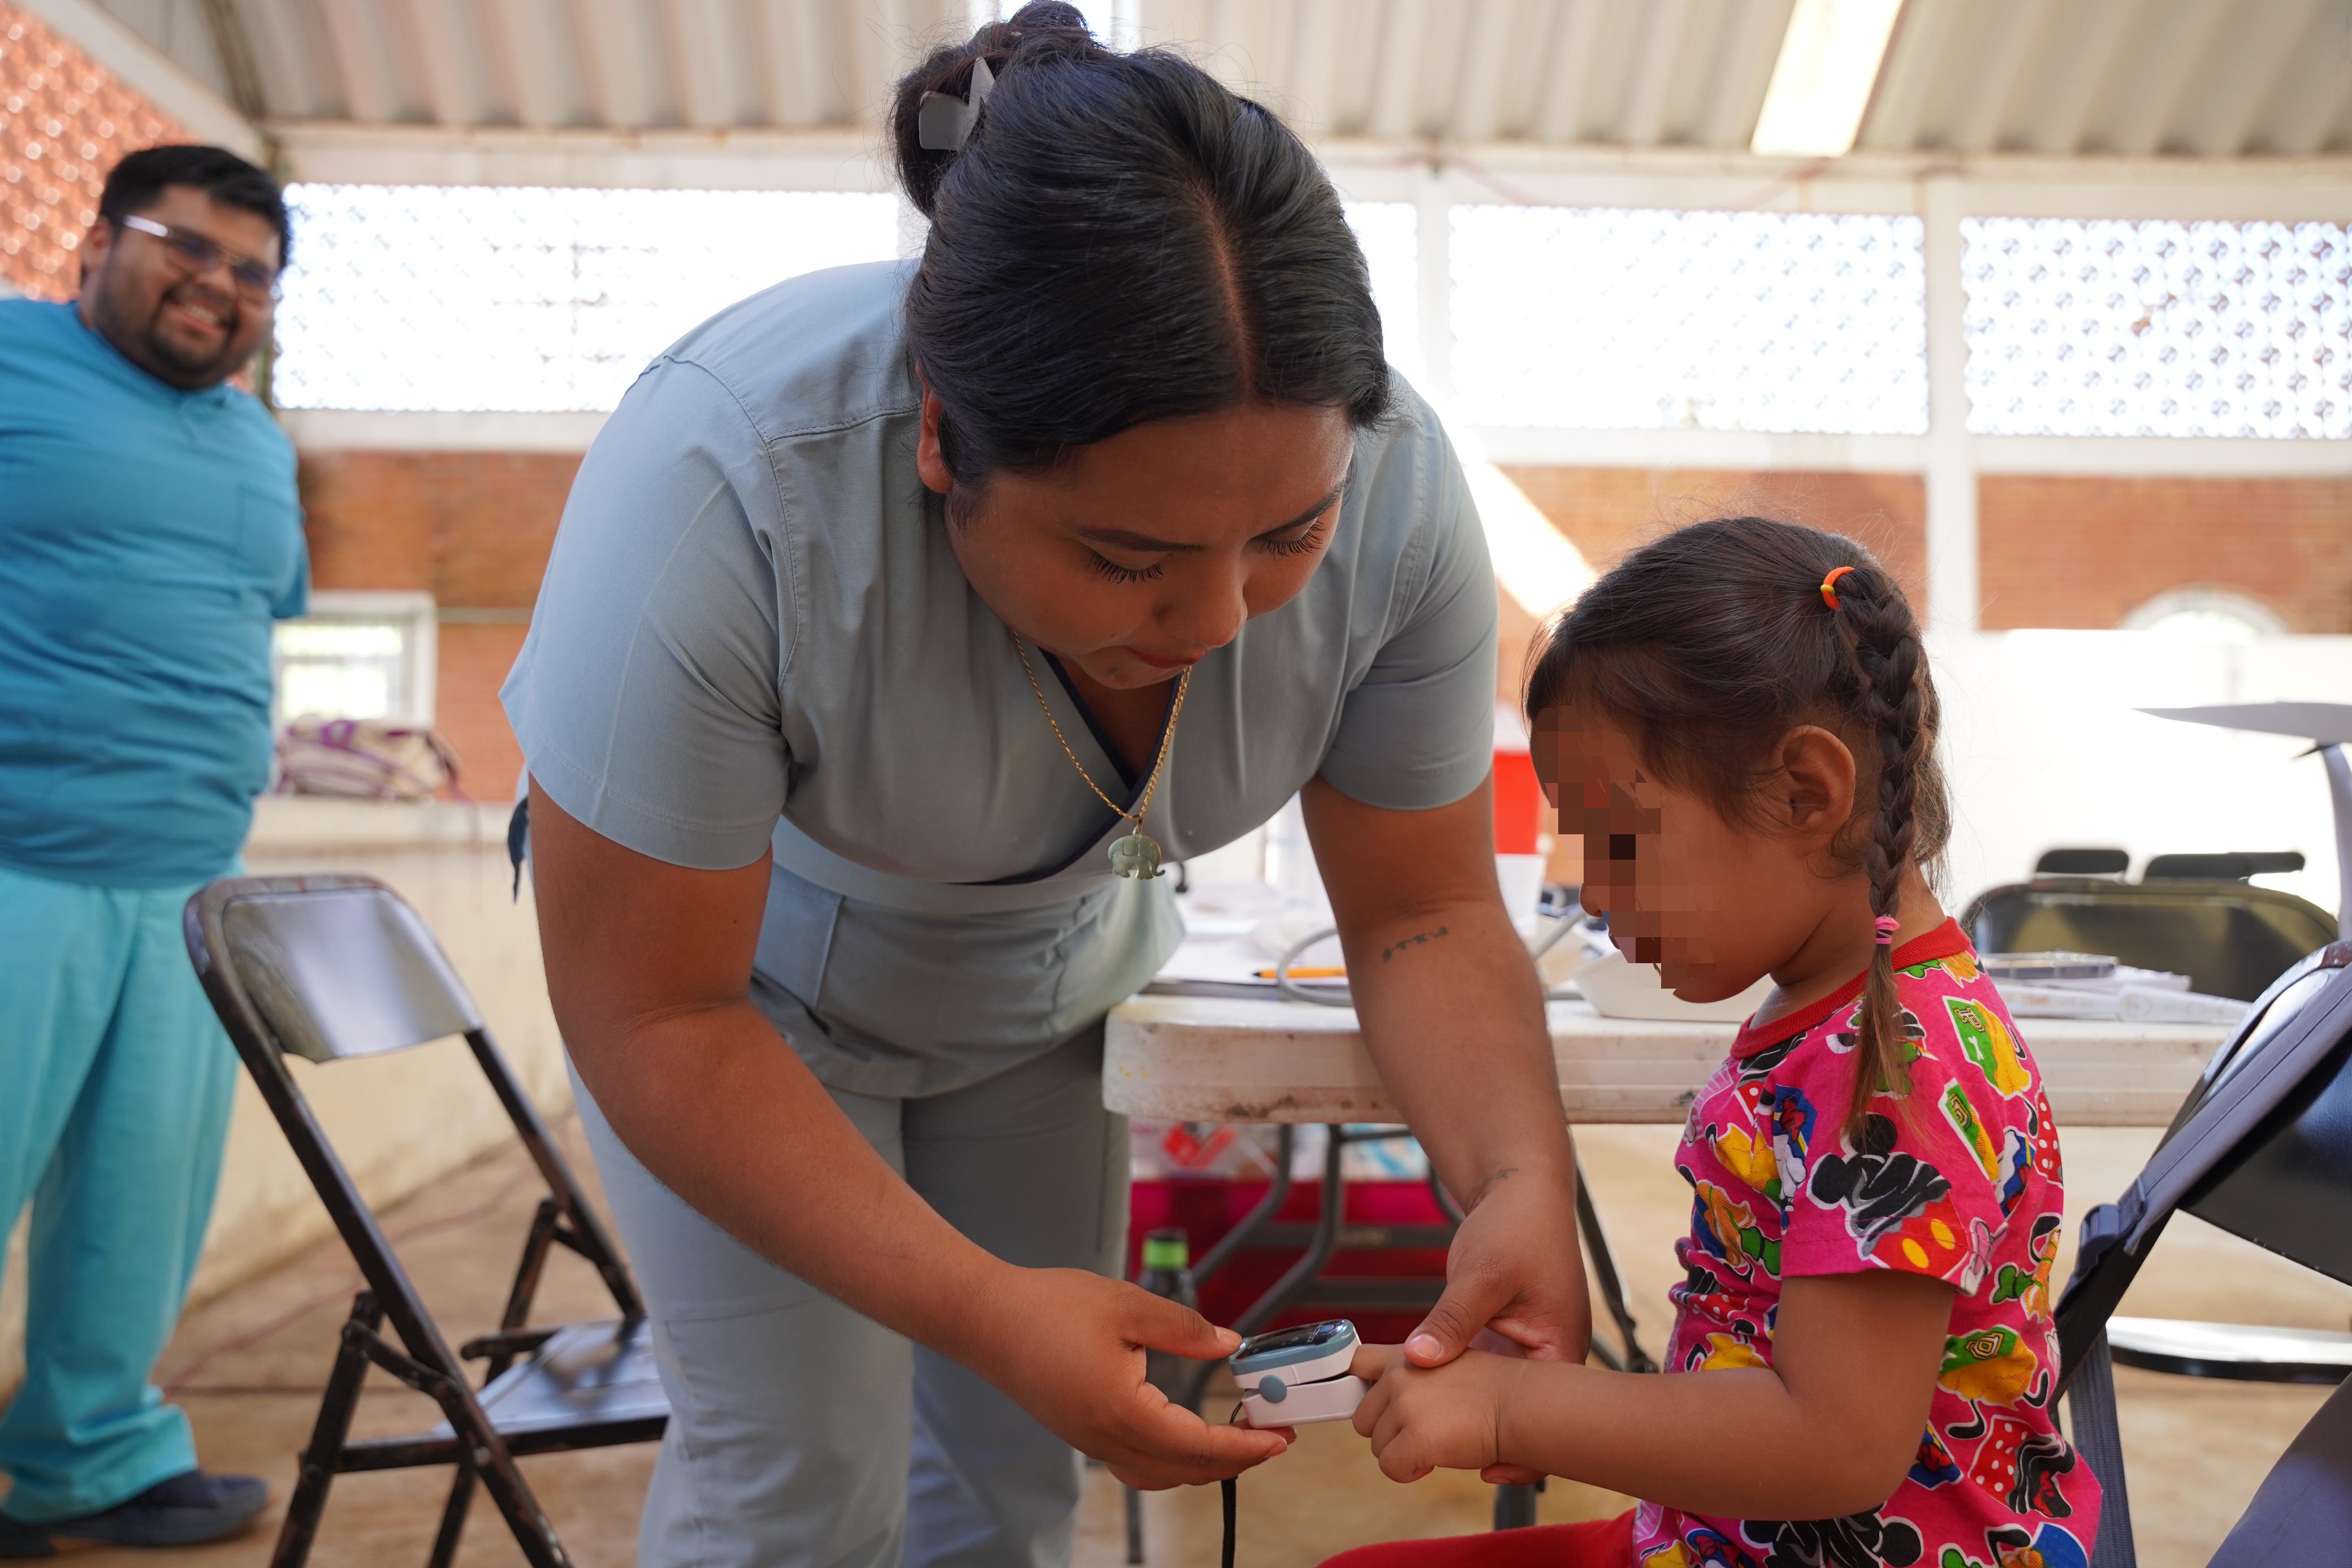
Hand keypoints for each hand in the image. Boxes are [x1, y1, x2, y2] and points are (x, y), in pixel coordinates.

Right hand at [968, 1268, 1290, 1489]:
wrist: (984, 1319)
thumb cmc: (1048, 1307)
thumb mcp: (1126, 1305)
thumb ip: (1184, 1328)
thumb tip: (1231, 1345)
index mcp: (1122, 1413)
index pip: (1200, 1447)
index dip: (1246, 1445)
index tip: (1282, 1437)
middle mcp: (1107, 1440)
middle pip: (1186, 1471)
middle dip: (1236, 1458)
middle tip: (1273, 1434)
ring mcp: (1090, 1443)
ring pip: (1161, 1475)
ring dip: (1204, 1464)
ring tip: (1237, 1436)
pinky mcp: (1080, 1435)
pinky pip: (1136, 1466)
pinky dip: (1172, 1462)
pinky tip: (1184, 1435)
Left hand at [1349, 1343, 1515, 1482]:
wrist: (1525, 1403)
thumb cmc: (1499, 1389)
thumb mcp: (1452, 1362)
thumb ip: (1418, 1373)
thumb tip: (1389, 1394)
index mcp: (1408, 1354)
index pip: (1357, 1362)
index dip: (1355, 1385)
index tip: (1358, 1400)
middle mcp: (1400, 1374)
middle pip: (1362, 1417)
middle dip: (1389, 1432)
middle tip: (1423, 1432)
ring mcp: (1406, 1404)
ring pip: (1378, 1446)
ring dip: (1403, 1452)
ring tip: (1438, 1442)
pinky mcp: (1416, 1436)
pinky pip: (1391, 1468)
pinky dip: (1410, 1472)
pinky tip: (1436, 1460)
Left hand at [1409, 1167, 1588, 1482]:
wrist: (1518, 1189)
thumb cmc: (1518, 1225)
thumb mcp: (1484, 1273)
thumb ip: (1453, 1319)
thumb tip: (1418, 1360)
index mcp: (1560, 1346)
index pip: (1549, 1413)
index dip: (1522, 1446)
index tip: (1487, 1469)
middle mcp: (1544, 1355)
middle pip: (1518, 1412)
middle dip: (1484, 1434)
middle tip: (1441, 1454)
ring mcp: (1521, 1348)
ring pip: (1491, 1395)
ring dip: (1460, 1409)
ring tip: (1424, 1435)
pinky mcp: (1498, 1337)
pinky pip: (1474, 1372)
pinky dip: (1450, 1382)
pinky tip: (1419, 1397)